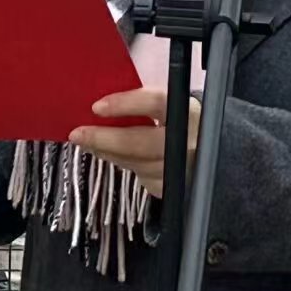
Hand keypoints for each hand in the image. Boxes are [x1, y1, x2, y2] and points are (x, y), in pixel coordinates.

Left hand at [72, 88, 199, 199]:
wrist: (212, 147)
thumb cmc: (183, 120)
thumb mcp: (171, 103)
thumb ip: (144, 102)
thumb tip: (101, 105)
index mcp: (186, 110)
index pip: (154, 103)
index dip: (125, 104)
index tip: (97, 107)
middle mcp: (188, 141)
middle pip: (141, 142)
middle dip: (105, 139)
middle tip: (78, 134)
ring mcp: (182, 168)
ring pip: (136, 163)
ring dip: (108, 153)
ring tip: (89, 142)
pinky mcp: (175, 188)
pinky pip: (142, 178)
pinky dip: (124, 165)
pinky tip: (113, 155)